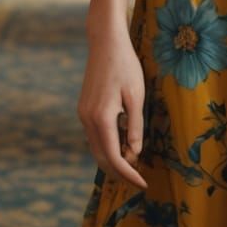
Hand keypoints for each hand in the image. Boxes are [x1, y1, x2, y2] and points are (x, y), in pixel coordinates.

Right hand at [78, 26, 148, 189]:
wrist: (105, 43)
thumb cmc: (125, 66)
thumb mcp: (136, 96)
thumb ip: (135, 127)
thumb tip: (134, 154)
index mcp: (101, 118)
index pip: (114, 157)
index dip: (128, 174)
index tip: (143, 184)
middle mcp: (87, 120)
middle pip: (102, 158)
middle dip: (120, 172)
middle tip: (140, 179)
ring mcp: (83, 115)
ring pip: (97, 149)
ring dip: (113, 160)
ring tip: (134, 163)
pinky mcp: (84, 109)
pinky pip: (95, 137)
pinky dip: (107, 146)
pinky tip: (122, 144)